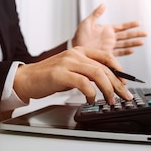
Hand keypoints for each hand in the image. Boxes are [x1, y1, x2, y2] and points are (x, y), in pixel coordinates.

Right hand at [13, 47, 133, 104]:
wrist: (26, 79)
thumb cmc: (49, 76)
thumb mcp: (72, 69)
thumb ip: (88, 71)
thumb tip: (108, 82)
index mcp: (80, 51)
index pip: (107, 56)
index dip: (119, 69)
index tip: (125, 82)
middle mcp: (75, 54)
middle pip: (104, 67)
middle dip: (117, 83)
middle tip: (124, 95)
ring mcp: (68, 63)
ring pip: (97, 74)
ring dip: (107, 89)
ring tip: (110, 100)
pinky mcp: (60, 74)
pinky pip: (83, 83)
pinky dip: (91, 93)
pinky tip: (91, 99)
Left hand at [72, 4, 146, 55]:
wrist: (74, 48)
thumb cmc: (79, 35)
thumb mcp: (87, 22)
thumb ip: (96, 14)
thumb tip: (103, 4)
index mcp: (107, 30)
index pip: (122, 26)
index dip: (130, 24)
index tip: (139, 23)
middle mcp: (110, 38)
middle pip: (126, 35)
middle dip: (136, 34)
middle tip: (145, 33)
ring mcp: (109, 46)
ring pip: (125, 44)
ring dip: (133, 43)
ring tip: (142, 42)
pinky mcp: (107, 54)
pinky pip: (118, 53)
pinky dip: (125, 52)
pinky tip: (132, 51)